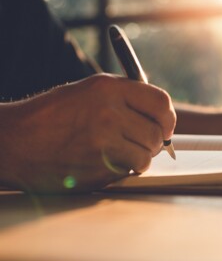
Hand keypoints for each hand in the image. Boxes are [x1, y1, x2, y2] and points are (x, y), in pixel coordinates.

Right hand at [0, 74, 175, 193]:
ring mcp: (103, 143)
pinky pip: (128, 172)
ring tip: (120, 152)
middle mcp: (109, 113)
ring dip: (139, 158)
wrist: (14, 141)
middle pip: (157, 132)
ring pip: (146, 156)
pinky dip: (123, 170)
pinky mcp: (96, 169)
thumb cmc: (52, 115)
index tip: (166, 126)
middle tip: (141, 142)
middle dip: (154, 141)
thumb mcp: (89, 91)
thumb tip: (161, 115)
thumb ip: (126, 98)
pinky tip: (105, 162)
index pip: (161, 102)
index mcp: (108, 88)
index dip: (168, 117)